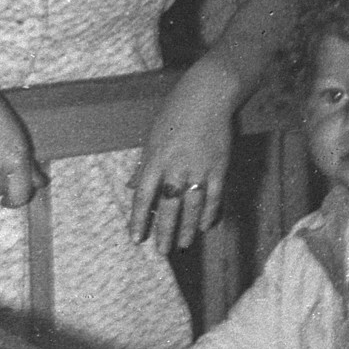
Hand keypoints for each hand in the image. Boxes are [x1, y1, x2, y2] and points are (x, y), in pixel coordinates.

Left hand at [128, 59, 237, 252]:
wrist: (207, 96)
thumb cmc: (174, 114)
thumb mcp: (152, 136)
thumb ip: (144, 165)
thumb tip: (130, 186)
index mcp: (156, 158)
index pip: (144, 195)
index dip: (139, 218)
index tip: (136, 237)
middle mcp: (176, 166)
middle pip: (168, 206)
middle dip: (163, 231)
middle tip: (160, 252)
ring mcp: (199, 168)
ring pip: (191, 206)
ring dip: (185, 229)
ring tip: (181, 246)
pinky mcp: (219, 167)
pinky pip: (214, 197)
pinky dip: (209, 214)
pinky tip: (204, 227)